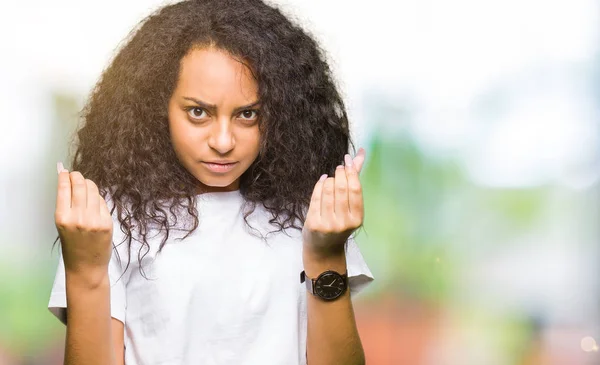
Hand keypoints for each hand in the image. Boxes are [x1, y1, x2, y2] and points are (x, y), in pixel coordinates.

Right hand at [54, 163, 113, 284]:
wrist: (86, 266)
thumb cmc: (72, 245)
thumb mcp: (63, 225)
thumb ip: (66, 205)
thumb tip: (68, 182)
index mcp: (62, 218)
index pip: (64, 188)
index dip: (65, 176)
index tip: (64, 171)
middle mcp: (78, 218)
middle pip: (80, 185)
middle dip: (78, 176)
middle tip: (76, 175)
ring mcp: (94, 220)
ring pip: (93, 191)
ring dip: (89, 184)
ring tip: (85, 185)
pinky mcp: (107, 223)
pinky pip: (102, 202)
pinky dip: (97, 198)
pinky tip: (93, 201)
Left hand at [302, 148, 365, 259]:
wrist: (324, 249)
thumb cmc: (340, 223)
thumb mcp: (350, 208)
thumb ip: (355, 180)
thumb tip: (359, 154)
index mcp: (357, 219)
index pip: (355, 189)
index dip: (351, 172)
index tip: (347, 161)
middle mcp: (344, 223)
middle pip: (341, 188)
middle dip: (340, 173)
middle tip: (338, 167)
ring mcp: (328, 224)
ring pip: (328, 191)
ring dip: (329, 180)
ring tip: (331, 178)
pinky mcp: (313, 224)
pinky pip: (316, 197)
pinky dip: (319, 185)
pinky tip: (323, 180)